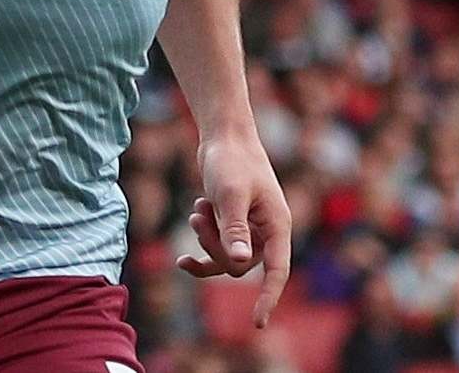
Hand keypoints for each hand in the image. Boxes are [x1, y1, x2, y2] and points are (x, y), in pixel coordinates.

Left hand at [175, 129, 291, 328]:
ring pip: (225, 258)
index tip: (257, 322)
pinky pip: (218, 253)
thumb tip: (240, 263)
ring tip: (196, 209)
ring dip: (206, 240)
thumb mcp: (230, 194)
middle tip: (198, 215)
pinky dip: (201, 254)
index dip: (268, 297)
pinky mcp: (232, 224)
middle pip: (240, 265)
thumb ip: (234, 229)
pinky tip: (181, 260)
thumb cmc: (231, 160)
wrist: (224, 135)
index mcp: (276, 225)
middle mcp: (266, 231)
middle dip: (214, 247)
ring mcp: (250, 230)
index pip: (277, 271)